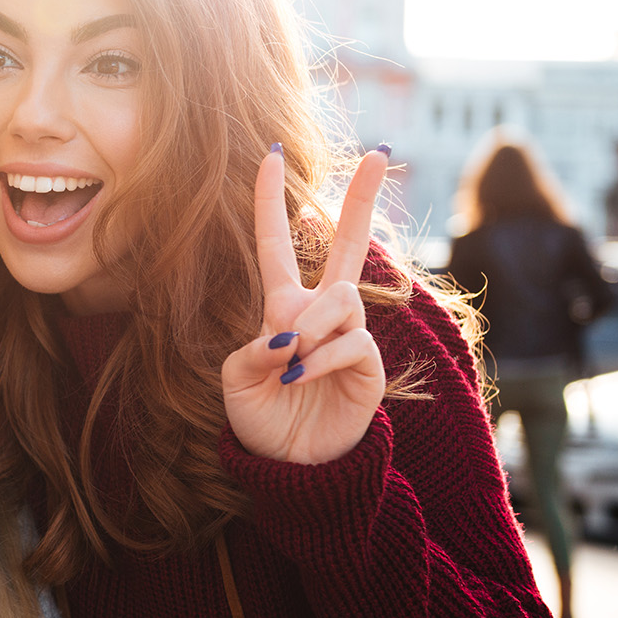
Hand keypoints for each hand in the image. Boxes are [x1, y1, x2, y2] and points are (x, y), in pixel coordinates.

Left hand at [221, 145, 388, 464]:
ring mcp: (349, 335)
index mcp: (282, 306)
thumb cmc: (261, 419)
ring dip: (311, 325)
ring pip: (341, 298)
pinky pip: (351, 341)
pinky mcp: (370, 364)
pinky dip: (321, 357)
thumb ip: (252, 351)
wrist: (292, 464)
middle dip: (364, 199)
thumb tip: (291, 334)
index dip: (271, 201)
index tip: (271, 153)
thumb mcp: (235, 381)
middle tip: (382, 153)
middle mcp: (320, 313)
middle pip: (349, 244)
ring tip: (291, 360)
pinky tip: (302, 376)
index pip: (276, 244)